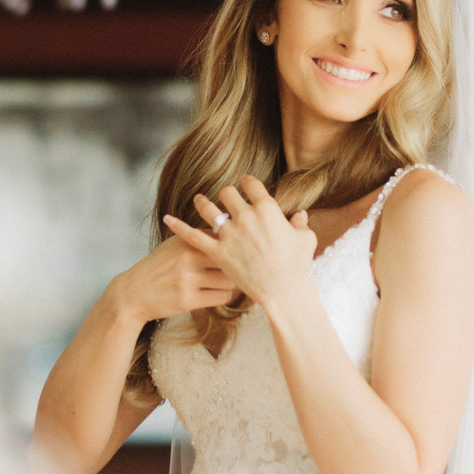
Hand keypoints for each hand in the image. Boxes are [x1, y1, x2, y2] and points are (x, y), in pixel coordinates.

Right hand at [110, 233, 235, 323]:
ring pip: (229, 280)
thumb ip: (196, 239)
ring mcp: (188, 279)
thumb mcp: (173, 246)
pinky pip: (221, 297)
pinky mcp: (188, 300)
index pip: (222, 238)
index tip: (230, 253)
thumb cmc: (157, 268)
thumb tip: (226, 234)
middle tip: (234, 271)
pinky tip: (215, 294)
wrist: (133, 293)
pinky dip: (222, 296)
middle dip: (234, 266)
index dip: (229, 247)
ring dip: (229, 284)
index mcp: (185, 240)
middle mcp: (187, 257)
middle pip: (229, 259)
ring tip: (223, 284)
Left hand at [164, 176, 317, 308]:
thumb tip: (300, 215)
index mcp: (267, 209)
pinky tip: (167, 219)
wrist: (283, 290)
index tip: (246, 185)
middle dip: (228, 194)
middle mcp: (246, 217)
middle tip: (227, 198)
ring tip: (200, 199)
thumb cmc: (297, 266)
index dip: (247, 183)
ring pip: (209, 209)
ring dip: (203, 202)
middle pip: (228, 194)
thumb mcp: (305, 240)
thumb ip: (301, 224)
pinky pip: (193, 236)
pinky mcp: (217, 252)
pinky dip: (179, 226)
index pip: (251, 185)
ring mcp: (229, 234)